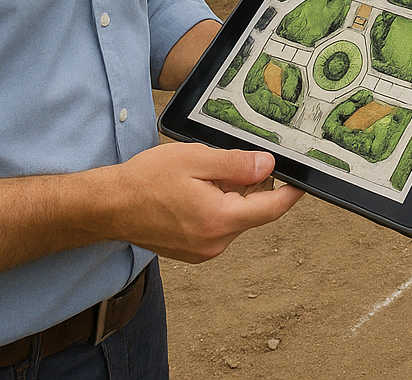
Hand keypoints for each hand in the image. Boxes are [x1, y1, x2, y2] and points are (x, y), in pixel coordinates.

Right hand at [110, 143, 304, 261]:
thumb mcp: (196, 160)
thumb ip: (236, 165)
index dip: (291, 193)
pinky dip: (218, 207)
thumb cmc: (144, 182)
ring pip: (236, 218)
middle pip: (253, 212)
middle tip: (233, 164)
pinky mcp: (193, 251)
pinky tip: (197, 193)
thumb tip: (268, 166)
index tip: (303, 181)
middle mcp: (214, 243)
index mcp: (219, 220)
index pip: (272, 209)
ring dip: (232, 197)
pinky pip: (220, 226)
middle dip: (252, 187)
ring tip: (204, 178)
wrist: (107, 206)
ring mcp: (203, 250)